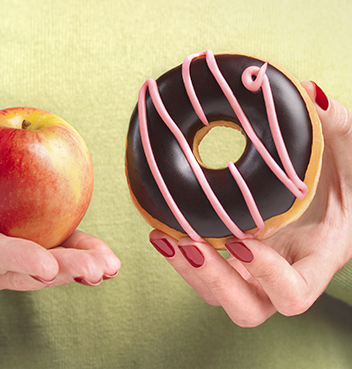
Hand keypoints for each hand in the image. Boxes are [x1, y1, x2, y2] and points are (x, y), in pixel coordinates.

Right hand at [0, 168, 120, 301]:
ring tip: (109, 267)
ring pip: (50, 267)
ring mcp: (15, 260)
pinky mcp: (34, 245)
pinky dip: (83, 252)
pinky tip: (108, 258)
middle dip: (63, 271)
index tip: (45, 264)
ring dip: (81, 267)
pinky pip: (60, 250)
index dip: (16, 259)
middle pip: (28, 270)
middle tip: (95, 271)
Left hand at [149, 81, 351, 326]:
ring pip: (217, 295)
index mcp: (317, 257)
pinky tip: (162, 230)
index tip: (241, 239)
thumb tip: (309, 91)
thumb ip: (336, 124)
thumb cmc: (347, 176)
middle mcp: (283, 272)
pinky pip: (205, 271)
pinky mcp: (235, 260)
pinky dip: (183, 256)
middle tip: (188, 243)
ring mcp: (256, 270)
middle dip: (214, 280)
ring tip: (163, 236)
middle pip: (246, 308)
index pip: (294, 293)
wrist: (328, 190)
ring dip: (188, 270)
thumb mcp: (350, 150)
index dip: (267, 276)